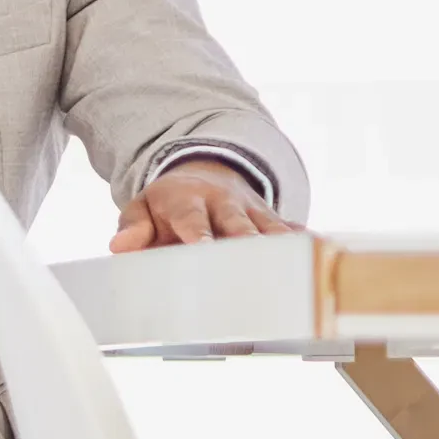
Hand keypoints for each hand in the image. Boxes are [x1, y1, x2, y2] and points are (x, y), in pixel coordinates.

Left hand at [110, 159, 292, 252]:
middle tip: (251, 263)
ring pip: (269, 228)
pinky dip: (303, 239)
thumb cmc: (166, 204)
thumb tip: (120, 247)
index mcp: (186, 200)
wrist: (203, 174)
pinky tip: (319, 251)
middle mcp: (223, 203)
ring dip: (279, 245)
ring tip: (292, 265)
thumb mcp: (142, 208)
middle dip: (245, 242)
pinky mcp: (271, 218)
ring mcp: (250, 210)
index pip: (192, 219)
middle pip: (237, 225)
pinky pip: (289, 228)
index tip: (204, 248)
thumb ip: (132, 228)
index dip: (199, 233)